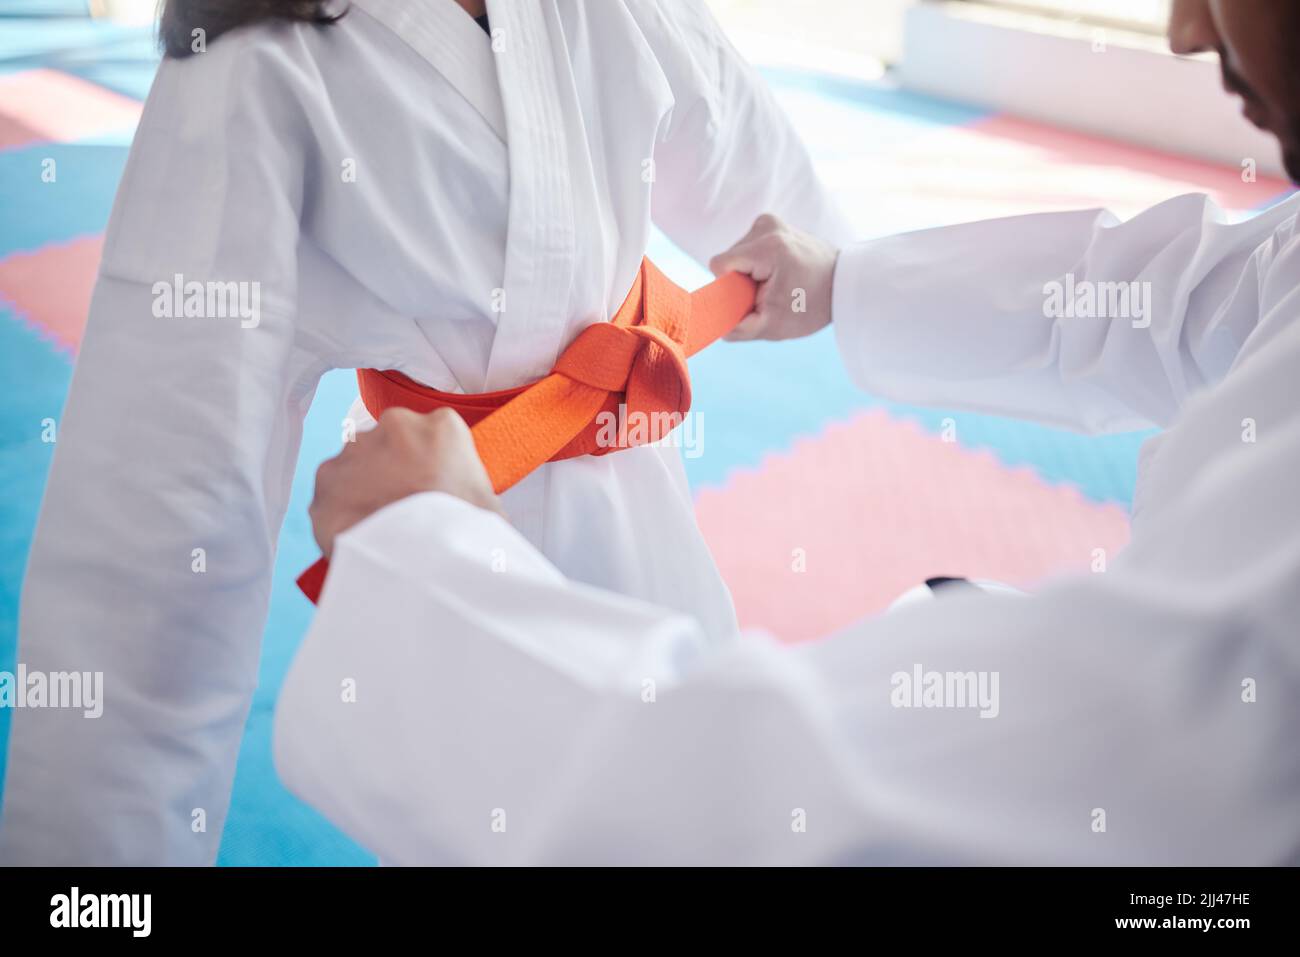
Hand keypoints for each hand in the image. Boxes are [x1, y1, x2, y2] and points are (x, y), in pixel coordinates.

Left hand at [309, 407, 504, 558]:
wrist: (420, 561)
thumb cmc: (464, 534)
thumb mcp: (490, 508)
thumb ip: (474, 493)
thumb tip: (472, 509)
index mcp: (442, 426)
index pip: (435, 434)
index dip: (433, 464)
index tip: (433, 489)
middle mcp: (395, 425)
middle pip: (392, 443)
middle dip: (394, 470)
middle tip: (404, 508)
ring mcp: (356, 449)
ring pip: (358, 464)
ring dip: (364, 487)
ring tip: (379, 525)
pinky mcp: (326, 476)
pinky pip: (332, 492)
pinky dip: (340, 510)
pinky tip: (358, 534)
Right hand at [709, 214, 839, 341]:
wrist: (844, 284)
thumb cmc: (812, 305)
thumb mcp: (775, 326)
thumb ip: (740, 329)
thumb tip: (715, 327)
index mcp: (768, 246)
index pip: (720, 265)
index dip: (729, 287)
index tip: (752, 298)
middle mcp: (767, 225)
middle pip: (728, 259)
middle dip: (741, 281)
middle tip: (770, 293)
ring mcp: (770, 221)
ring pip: (737, 254)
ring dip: (750, 273)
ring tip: (778, 282)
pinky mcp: (773, 223)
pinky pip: (748, 248)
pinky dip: (758, 264)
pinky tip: (778, 272)